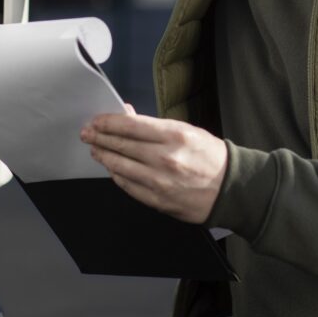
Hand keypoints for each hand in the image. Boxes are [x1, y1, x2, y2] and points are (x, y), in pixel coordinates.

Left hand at [81, 111, 227, 223]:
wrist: (230, 189)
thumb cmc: (209, 156)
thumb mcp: (186, 131)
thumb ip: (154, 126)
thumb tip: (127, 115)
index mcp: (174, 136)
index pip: (130, 126)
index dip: (108, 122)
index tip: (96, 120)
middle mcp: (164, 158)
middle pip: (121, 146)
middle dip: (100, 138)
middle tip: (87, 133)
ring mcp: (160, 182)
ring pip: (120, 167)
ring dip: (104, 157)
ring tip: (95, 150)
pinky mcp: (158, 200)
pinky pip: (129, 186)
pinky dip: (117, 176)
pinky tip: (112, 169)